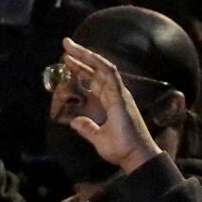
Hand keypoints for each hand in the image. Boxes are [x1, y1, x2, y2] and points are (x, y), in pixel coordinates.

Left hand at [55, 39, 161, 175]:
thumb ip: (87, 128)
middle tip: (66, 44)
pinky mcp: (121, 98)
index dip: (81, 68)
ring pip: (103, 68)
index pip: (94, 79)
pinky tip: (88, 56)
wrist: (136, 157)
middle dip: (81, 56)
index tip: (67, 59)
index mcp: (111, 101)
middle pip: (97, 70)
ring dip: (87, 56)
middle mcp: (116, 94)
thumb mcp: (98, 138)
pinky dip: (99, 64)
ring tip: (70, 47)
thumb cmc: (121, 149)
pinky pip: (111, 76)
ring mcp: (120, 94)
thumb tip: (74, 121)